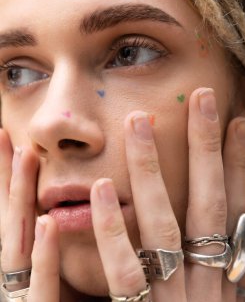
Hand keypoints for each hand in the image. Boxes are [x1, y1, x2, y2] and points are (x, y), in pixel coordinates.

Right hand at [0, 134, 59, 301]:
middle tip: (10, 135)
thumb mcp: (59, 281)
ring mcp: (21, 297)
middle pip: (10, 220)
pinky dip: (43, 256)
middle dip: (8, 177)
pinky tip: (48, 222)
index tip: (8, 138)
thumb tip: (56, 211)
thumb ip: (54, 249)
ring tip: (28, 157)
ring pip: (17, 245)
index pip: (13, 214)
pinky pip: (41, 290)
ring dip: (21, 199)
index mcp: (22, 265)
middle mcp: (14, 277)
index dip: (8, 178)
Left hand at [91, 87, 244, 301]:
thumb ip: (214, 263)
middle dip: (205, 146)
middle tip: (201, 96)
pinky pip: (125, 271)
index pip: (235, 208)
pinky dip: (112, 229)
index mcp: (224, 274)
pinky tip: (100, 187)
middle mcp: (205, 281)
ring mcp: (173, 297)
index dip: (239, 163)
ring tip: (137, 121)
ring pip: (162, 224)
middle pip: (207, 202)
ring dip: (149, 169)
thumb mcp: (215, 298)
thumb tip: (222, 222)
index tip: (239, 121)